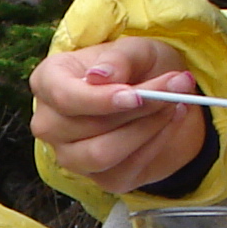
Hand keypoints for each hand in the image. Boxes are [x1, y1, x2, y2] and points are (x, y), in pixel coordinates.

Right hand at [29, 37, 211, 193]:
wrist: (153, 98)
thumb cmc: (135, 68)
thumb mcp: (134, 49)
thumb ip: (118, 58)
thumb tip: (99, 76)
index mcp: (48, 81)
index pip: (64, 97)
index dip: (99, 100)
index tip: (137, 96)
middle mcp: (50, 123)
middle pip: (89, 126)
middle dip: (138, 109)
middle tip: (177, 88)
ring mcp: (70, 155)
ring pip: (103, 154)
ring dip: (147, 129)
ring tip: (174, 104)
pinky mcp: (98, 178)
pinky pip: (126, 169)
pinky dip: (155, 144)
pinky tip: (168, 122)